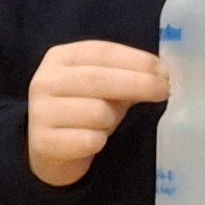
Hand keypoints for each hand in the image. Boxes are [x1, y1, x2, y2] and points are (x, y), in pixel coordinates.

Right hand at [25, 40, 168, 189]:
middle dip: (137, 83)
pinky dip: (98, 142)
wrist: (49, 152)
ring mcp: (40, 112)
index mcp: (60, 58)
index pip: (102, 52)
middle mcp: (45, 80)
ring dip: (111, 120)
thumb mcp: (102, 88)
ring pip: (96, 112)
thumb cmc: (82, 112)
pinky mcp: (43, 142)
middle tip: (164, 91)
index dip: (136, 60)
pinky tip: (93, 142)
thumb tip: (163, 74)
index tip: (164, 71)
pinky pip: (89, 140)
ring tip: (105, 125)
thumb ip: (127, 76)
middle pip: (98, 78)